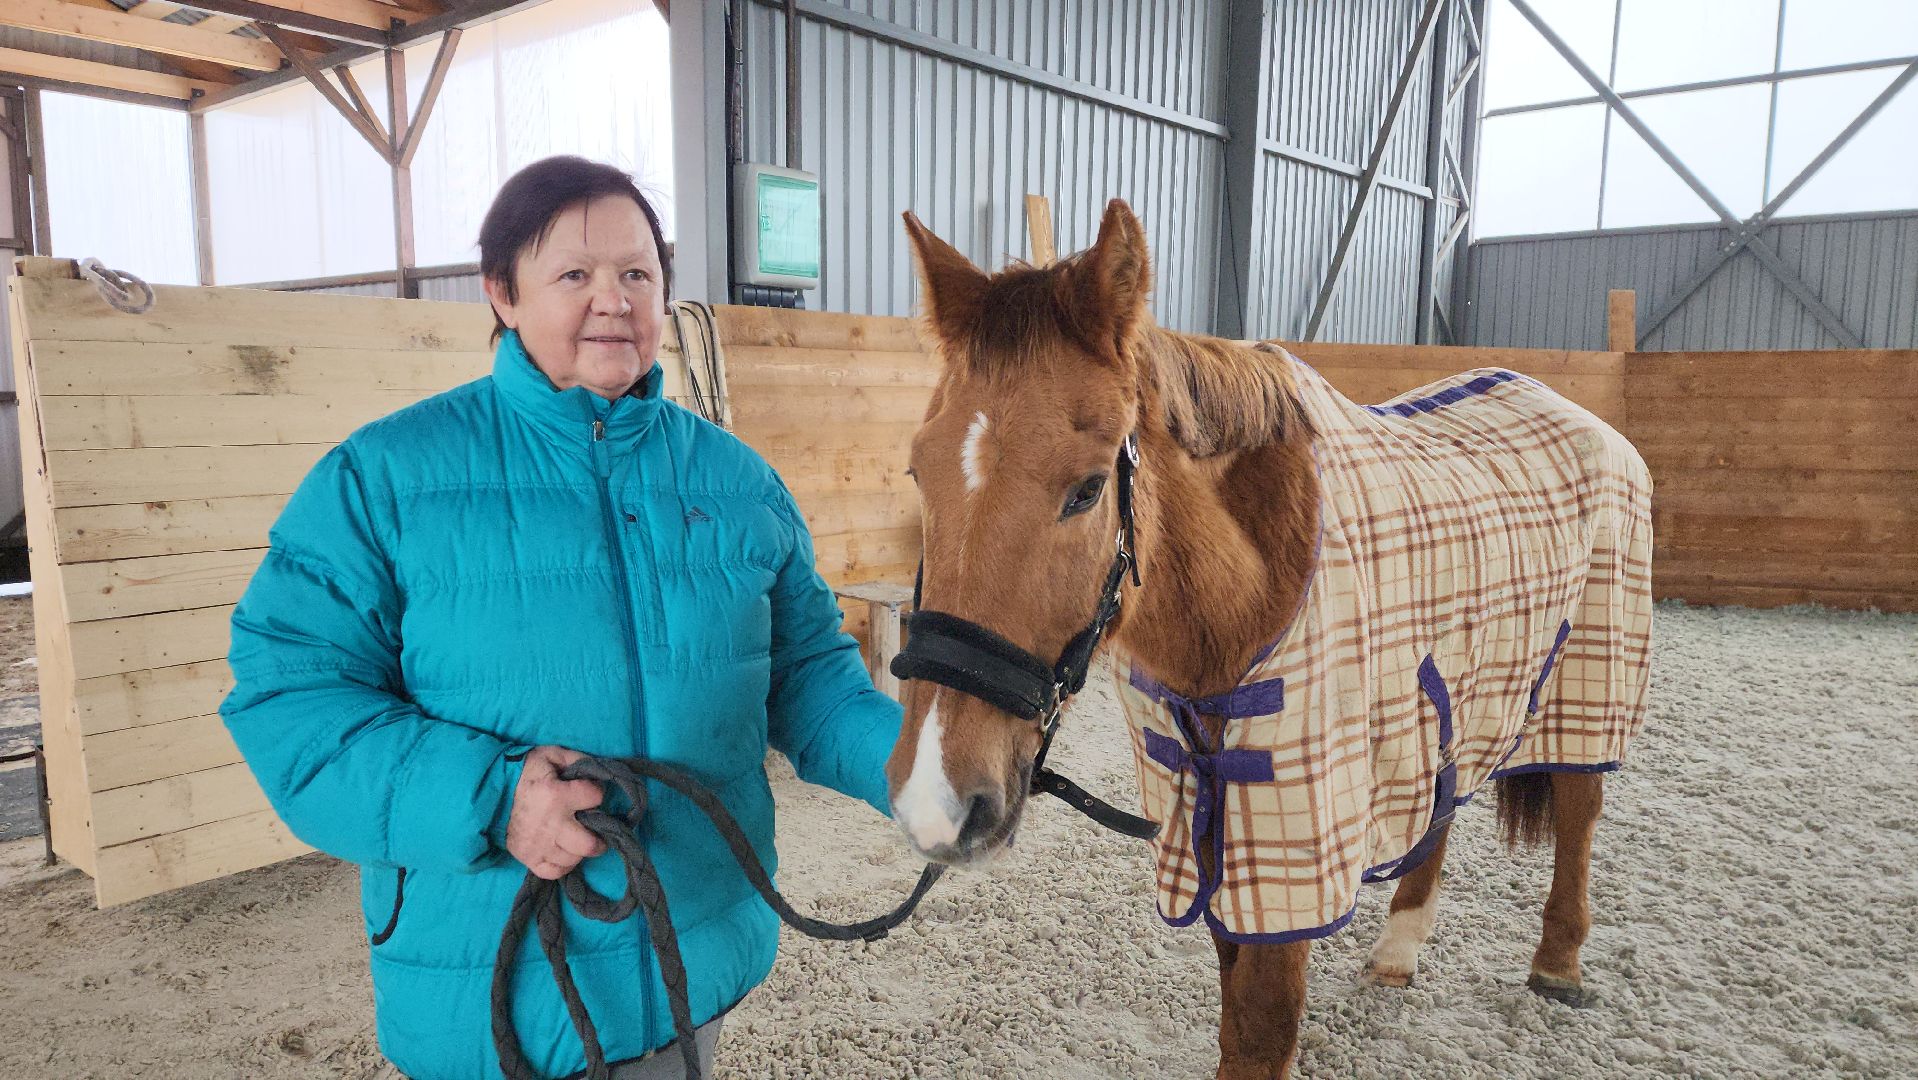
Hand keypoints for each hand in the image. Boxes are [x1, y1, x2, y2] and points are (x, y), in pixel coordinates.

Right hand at [505, 746, 606, 879]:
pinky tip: (565, 853)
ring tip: (576, 838)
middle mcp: (550, 824)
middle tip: (597, 831)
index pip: (595, 797)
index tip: (591, 793)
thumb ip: (577, 760)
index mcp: (556, 795)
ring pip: (574, 859)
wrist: (492, 792)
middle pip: (589, 844)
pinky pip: (555, 872)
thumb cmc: (526, 774)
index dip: (597, 793)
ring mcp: (538, 844)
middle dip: (599, 837)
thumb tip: (598, 771)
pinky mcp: (528, 857)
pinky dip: (564, 865)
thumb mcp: (551, 756)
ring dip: (580, 850)